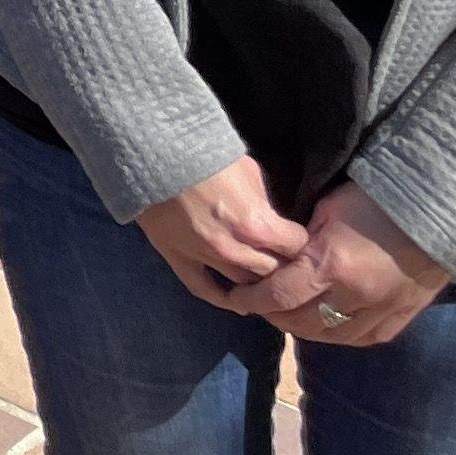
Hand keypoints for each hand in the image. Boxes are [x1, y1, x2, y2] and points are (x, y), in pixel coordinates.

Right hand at [134, 156, 310, 309]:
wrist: (155, 150)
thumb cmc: (206, 155)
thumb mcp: (249, 171)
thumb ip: (264, 203)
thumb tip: (273, 220)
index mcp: (256, 224)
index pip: (296, 247)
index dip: (300, 241)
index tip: (298, 238)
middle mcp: (234, 248)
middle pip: (274, 271)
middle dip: (283, 264)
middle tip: (285, 259)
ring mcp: (205, 257)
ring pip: (245, 286)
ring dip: (257, 281)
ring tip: (265, 277)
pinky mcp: (179, 258)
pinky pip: (204, 289)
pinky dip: (224, 300)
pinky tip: (240, 304)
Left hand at [220, 183, 448, 345]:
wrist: (437, 209)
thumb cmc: (374, 198)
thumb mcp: (327, 209)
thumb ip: (301, 239)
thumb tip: (278, 257)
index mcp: (329, 265)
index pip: (277, 296)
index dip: (251, 301)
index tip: (235, 299)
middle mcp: (354, 296)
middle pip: (300, 322)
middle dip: (274, 315)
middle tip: (260, 304)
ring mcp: (380, 311)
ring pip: (330, 336)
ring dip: (304, 328)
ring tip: (290, 315)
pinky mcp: (400, 317)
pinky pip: (363, 338)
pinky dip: (339, 334)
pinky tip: (327, 325)